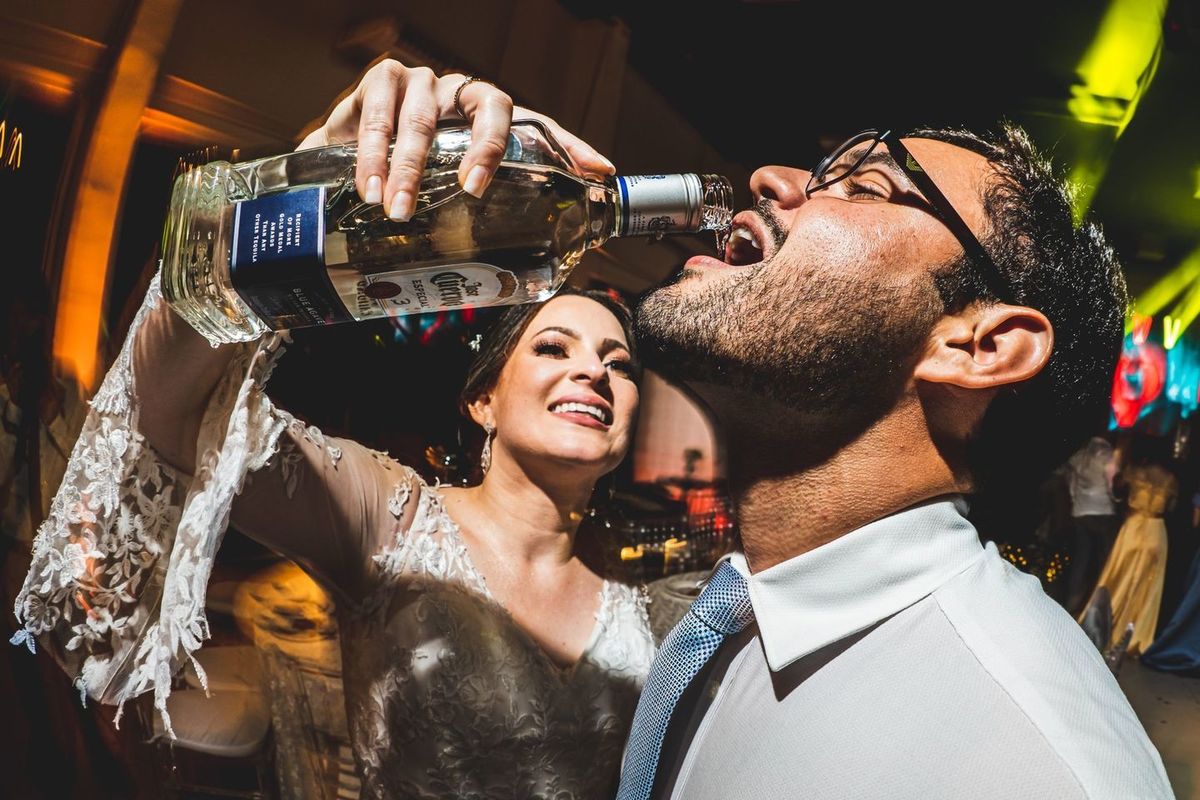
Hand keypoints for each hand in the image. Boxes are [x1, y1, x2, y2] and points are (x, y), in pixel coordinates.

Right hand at [297, 58, 615, 221]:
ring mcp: (421, 84)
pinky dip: (371, 156)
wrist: (345, 157)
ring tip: (395, 208)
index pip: (525, 119)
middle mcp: (460, 94)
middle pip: (482, 110)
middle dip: (476, 154)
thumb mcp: (461, 186)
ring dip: (407, 166)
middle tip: (467, 194)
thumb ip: (514, 194)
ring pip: (421, 119)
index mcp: (490, 116)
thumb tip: (591, 197)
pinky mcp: (379, 83)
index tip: (510, 181)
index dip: (531, 149)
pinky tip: (367, 187)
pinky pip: (378, 115)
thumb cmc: (419, 174)